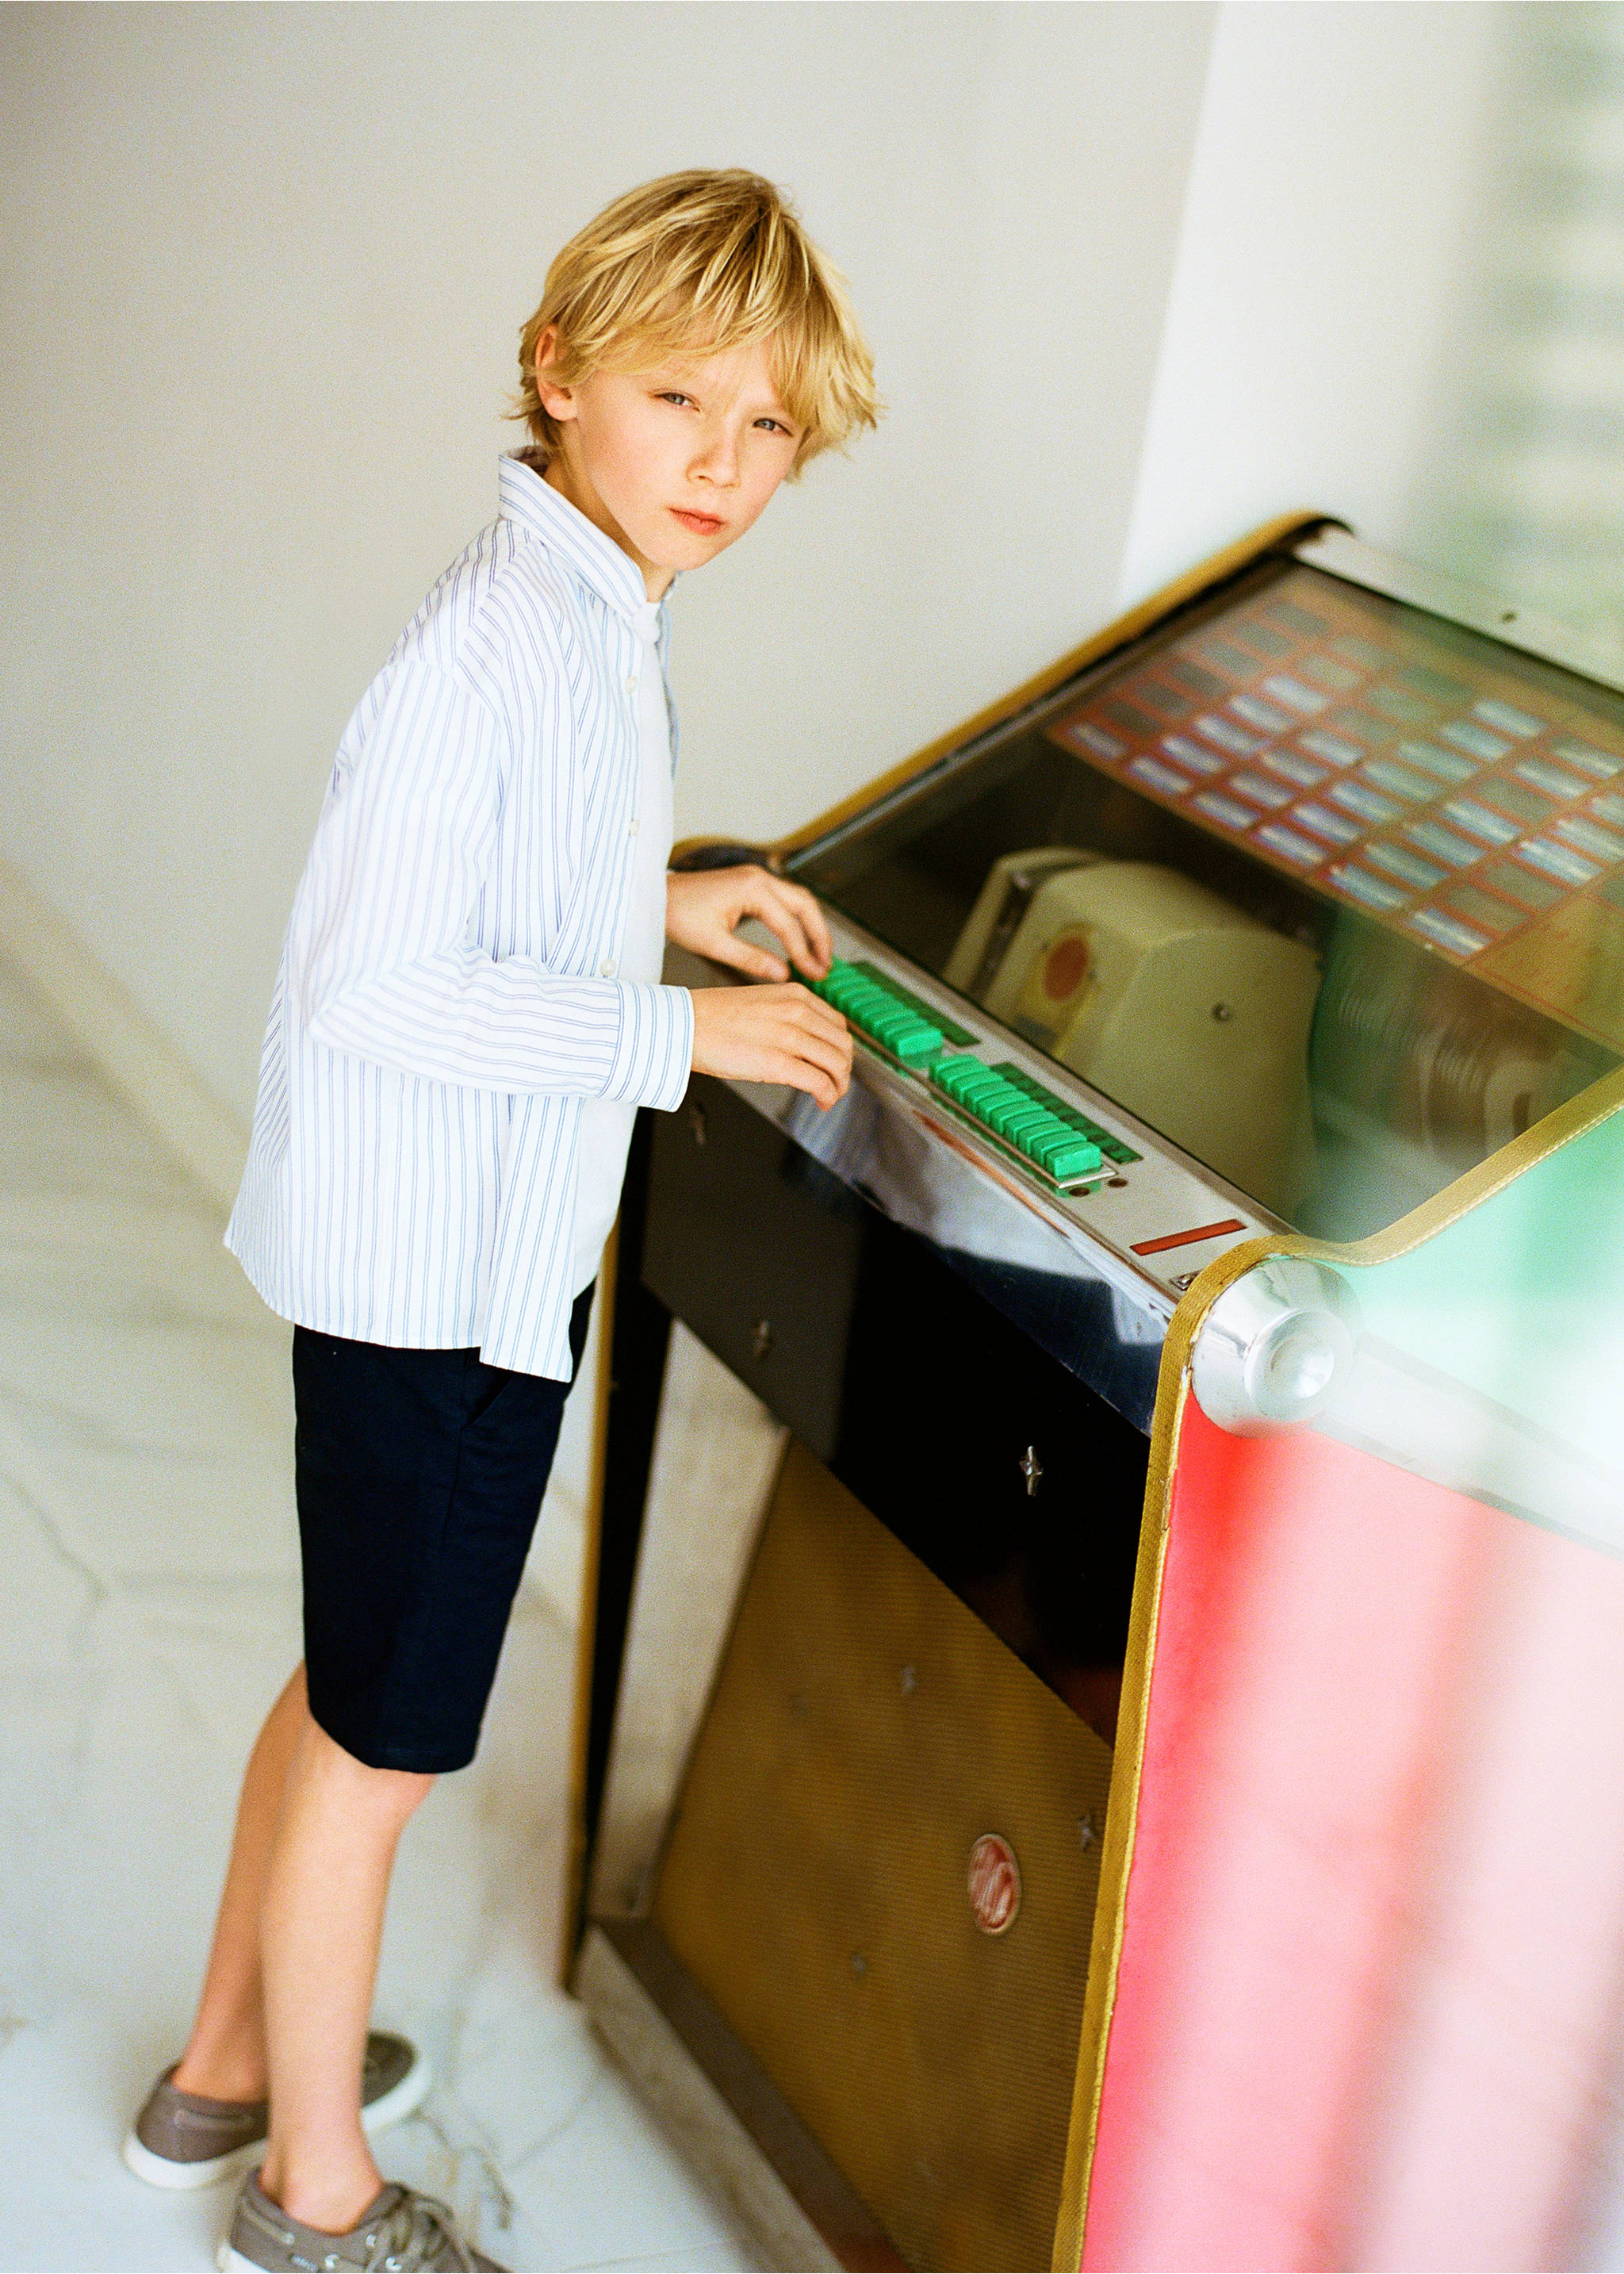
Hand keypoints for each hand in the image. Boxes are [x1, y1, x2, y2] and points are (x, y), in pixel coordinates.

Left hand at [665, 865, 832, 982]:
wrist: (658, 896)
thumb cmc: (678, 915)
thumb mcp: (714, 944)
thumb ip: (751, 960)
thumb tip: (783, 975)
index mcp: (751, 889)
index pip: (789, 925)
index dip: (805, 952)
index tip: (815, 974)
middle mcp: (759, 878)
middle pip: (806, 905)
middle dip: (820, 936)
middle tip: (826, 964)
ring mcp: (757, 878)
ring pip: (799, 900)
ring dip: (812, 927)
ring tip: (818, 956)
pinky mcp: (752, 883)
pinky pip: (785, 899)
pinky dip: (797, 920)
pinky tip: (799, 941)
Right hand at [690, 982, 852, 1109]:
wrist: (683, 1026)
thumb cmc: (711, 1018)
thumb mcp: (760, 1002)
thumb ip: (787, 1015)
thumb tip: (804, 1041)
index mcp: (794, 995)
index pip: (837, 1023)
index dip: (841, 1047)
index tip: (835, 1061)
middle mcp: (797, 1012)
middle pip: (843, 1044)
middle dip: (844, 1068)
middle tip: (836, 1082)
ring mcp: (789, 1037)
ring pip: (837, 1064)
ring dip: (839, 1085)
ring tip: (830, 1095)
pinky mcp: (778, 1063)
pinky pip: (820, 1082)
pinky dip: (828, 1095)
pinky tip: (822, 1101)